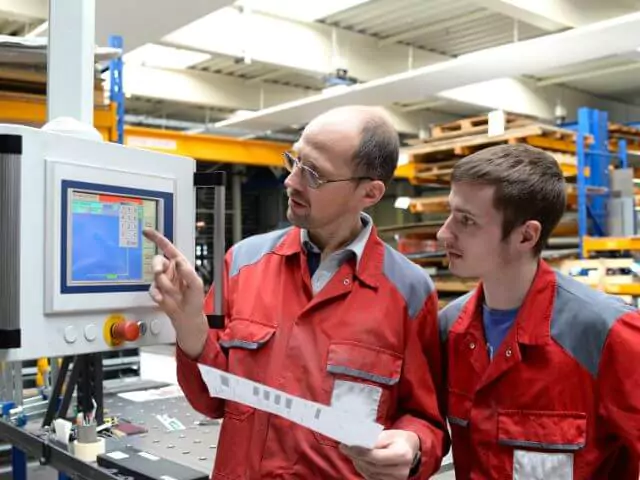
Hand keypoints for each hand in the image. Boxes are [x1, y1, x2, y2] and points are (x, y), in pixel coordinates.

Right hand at [143, 229, 207, 357]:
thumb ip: (188, 273)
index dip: (158, 239)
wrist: (187, 317)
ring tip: (170, 292)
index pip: (169, 248)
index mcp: (181, 265)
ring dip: (162, 283)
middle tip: (159, 272)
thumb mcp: (196, 285)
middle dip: (157, 266)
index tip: (147, 232)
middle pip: (158, 260)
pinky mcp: (158, 291)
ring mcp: (163, 280)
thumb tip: (178, 262)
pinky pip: (152, 288)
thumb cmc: (195, 300)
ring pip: (155, 275)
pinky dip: (156, 293)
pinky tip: (161, 298)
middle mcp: (171, 270)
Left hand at [340, 430, 419, 479]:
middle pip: (371, 466)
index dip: (359, 452)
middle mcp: (401, 470)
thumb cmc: (397, 439)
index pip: (375, 456)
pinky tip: (359, 460)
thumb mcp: (388, 434)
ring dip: (357, 463)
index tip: (345, 445)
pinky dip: (363, 469)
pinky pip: (372, 478)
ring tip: (351, 452)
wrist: (409, 449)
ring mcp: (396, 479)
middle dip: (355, 456)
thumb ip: (374, 439)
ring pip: (369, 473)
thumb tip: (355, 442)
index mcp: (402, 455)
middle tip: (344, 447)